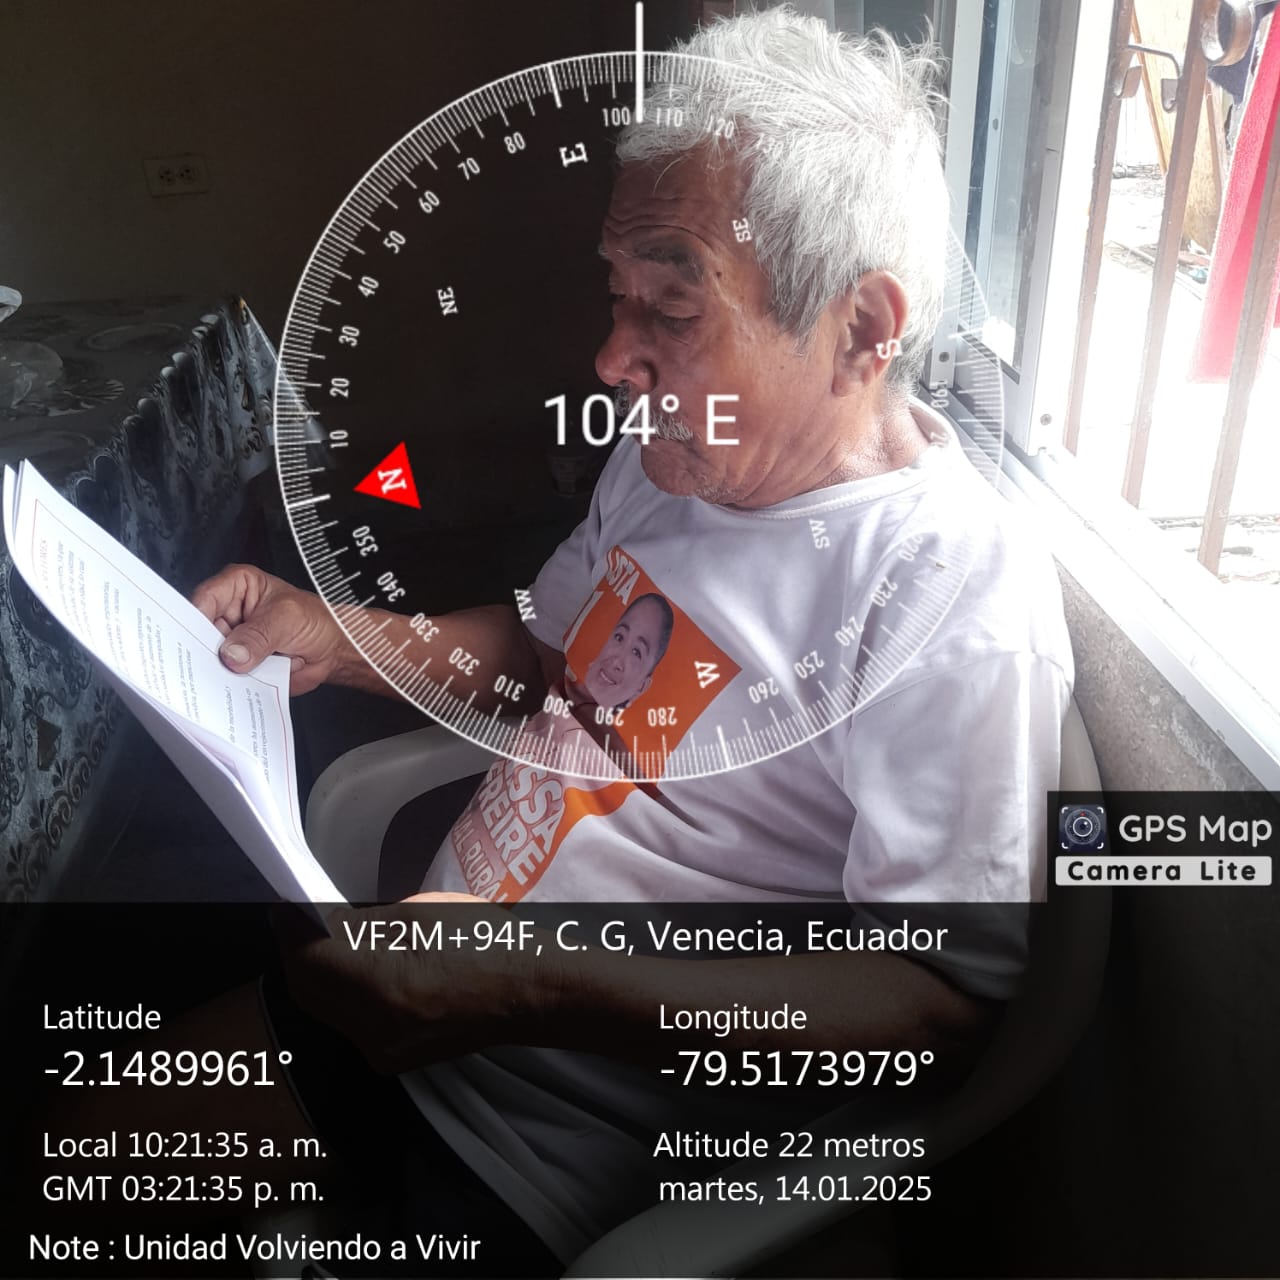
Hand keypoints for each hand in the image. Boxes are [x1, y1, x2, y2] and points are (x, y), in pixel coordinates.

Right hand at [191, 564, 348, 694]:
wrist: (332, 649)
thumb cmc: (314, 620)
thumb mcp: (287, 619)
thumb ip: (259, 636)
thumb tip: (231, 654)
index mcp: (236, 586)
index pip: (204, 600)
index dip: (195, 622)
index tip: (195, 644)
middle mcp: (228, 612)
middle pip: (199, 633)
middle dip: (204, 652)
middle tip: (209, 666)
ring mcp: (231, 641)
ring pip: (210, 658)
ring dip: (219, 672)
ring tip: (232, 678)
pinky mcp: (237, 665)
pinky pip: (226, 678)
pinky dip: (232, 685)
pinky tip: (239, 688)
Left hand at [275, 894, 553, 1072]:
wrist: (526, 992)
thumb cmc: (481, 940)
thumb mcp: (418, 914)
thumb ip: (361, 924)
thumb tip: (319, 923)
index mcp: (382, 983)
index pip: (307, 959)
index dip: (289, 931)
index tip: (285, 907)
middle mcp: (373, 1026)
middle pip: (308, 990)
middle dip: (297, 954)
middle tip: (298, 922)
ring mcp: (382, 1050)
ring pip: (326, 1010)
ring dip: (318, 976)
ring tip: (326, 942)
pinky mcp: (391, 1060)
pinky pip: (350, 1024)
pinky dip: (343, 997)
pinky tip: (359, 973)